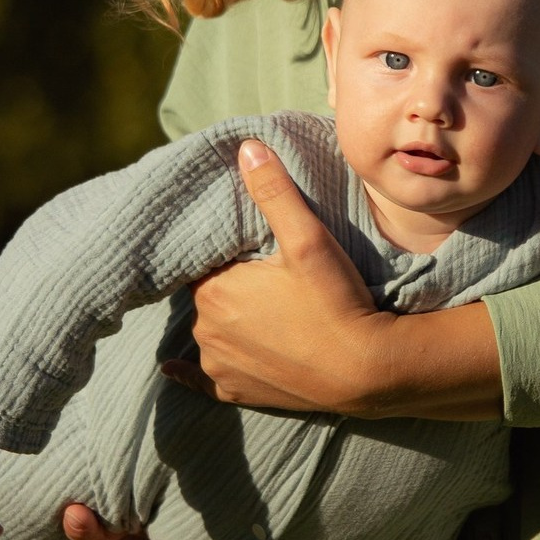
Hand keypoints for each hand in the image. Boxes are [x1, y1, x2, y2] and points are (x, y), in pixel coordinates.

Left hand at [162, 138, 388, 413]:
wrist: (365, 371)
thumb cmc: (336, 300)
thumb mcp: (308, 238)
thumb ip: (274, 191)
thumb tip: (245, 147)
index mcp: (214, 289)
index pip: (205, 257)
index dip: (225, 249)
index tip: (249, 243)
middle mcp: (205, 329)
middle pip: (207, 291)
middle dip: (229, 280)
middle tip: (265, 273)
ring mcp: (218, 365)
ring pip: (211, 328)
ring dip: (226, 318)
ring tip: (262, 308)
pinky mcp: (233, 392)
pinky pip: (202, 379)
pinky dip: (190, 373)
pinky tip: (173, 369)